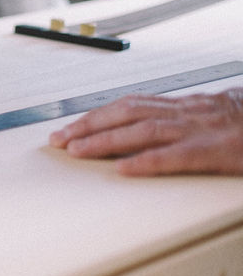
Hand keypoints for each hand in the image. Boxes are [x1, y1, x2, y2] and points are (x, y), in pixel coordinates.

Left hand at [49, 89, 242, 175]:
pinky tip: (123, 169)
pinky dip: (147, 161)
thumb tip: (140, 143)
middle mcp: (187, 114)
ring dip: (105, 141)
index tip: (66, 127)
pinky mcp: (217, 151)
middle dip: (88, 126)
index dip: (95, 115)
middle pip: (126, 114)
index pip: (130, 106)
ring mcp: (201, 130)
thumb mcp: (212, 120)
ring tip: (76, 151)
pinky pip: (176, 156)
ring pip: (142, 131)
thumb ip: (179, 125)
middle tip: (58, 140)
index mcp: (185, 107)